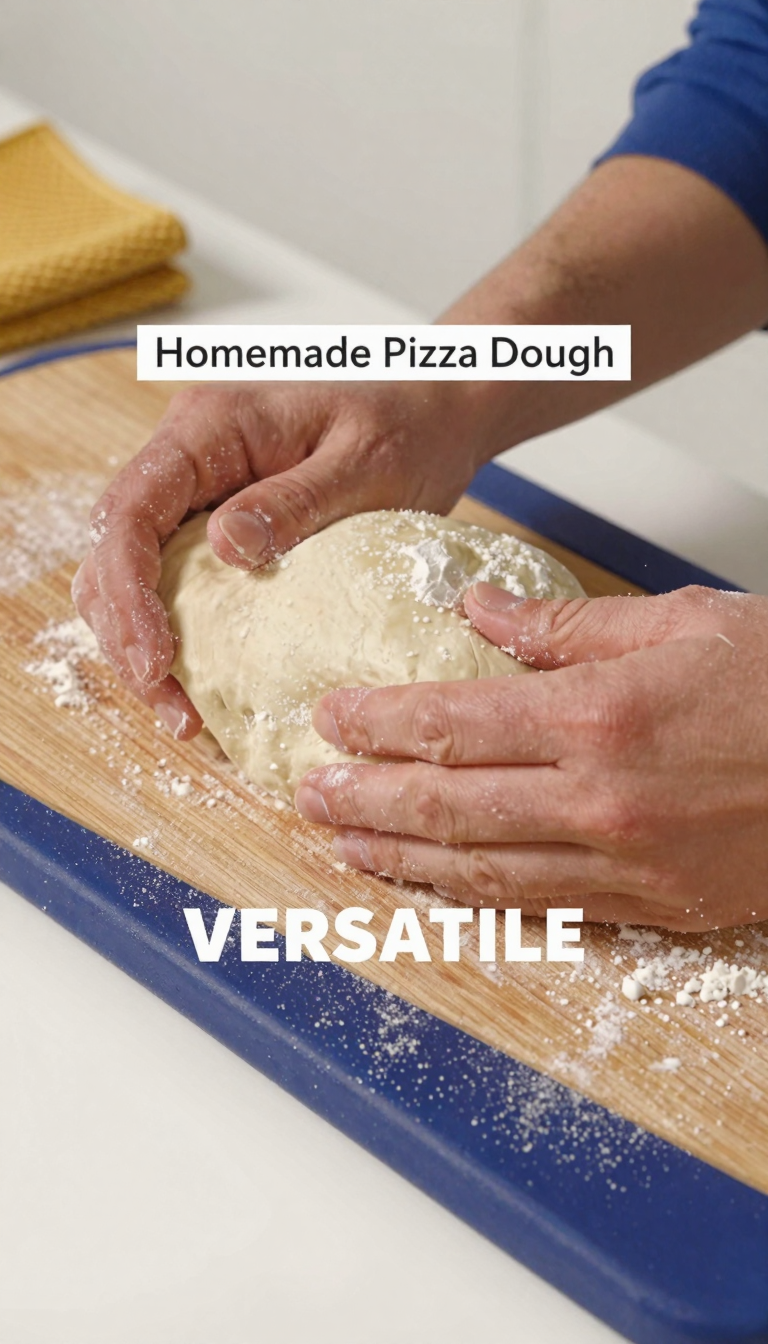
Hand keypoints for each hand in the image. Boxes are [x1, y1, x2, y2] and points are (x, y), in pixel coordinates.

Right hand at [72, 381, 483, 736]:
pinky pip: (173, 579)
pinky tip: (203, 686)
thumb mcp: (364, 463)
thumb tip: (225, 548)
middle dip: (128, 635)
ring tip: (186, 716)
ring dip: (143, 643)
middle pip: (116, 550)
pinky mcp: (217, 520)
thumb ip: (295, 500)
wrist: (435, 412)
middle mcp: (187, 454)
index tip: (154, 662)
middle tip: (176, 712)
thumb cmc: (406, 425)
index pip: (131, 509)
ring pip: (132, 572)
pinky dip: (176, 634)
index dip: (128, 592)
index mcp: (209, 426)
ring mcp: (198, 489)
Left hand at [295, 584, 767, 930]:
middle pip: (448, 805)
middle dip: (366, 797)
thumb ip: (568, 626)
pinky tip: (433, 887)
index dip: (379, 724)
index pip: (453, 724)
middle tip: (308, 791)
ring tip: (343, 844)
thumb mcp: (681, 621)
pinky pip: (542, 908)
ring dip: (400, 858)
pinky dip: (474, 899)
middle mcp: (600, 801)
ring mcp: (625, 865)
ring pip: (481, 871)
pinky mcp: (653, 907)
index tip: (330, 719)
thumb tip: (480, 614)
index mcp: (601, 717)